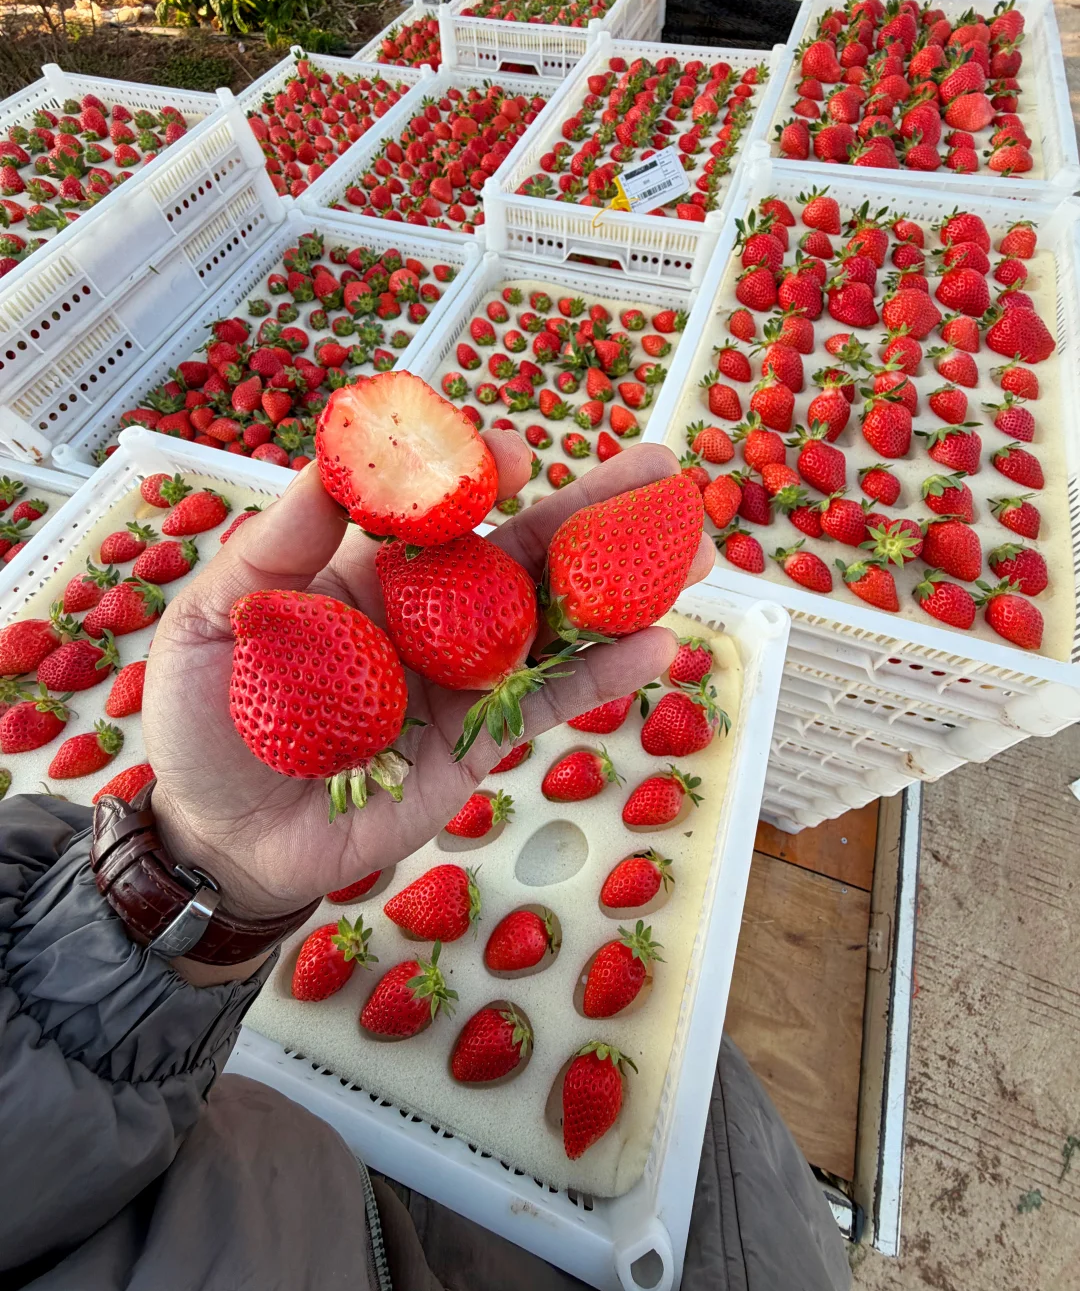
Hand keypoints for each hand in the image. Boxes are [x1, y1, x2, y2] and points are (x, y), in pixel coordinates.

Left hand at [144, 434, 714, 921]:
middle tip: (660, 470)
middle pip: (518, 551)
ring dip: (620, 584)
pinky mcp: (481, 741)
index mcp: (364, 571)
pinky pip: (550, 702)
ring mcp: (461, 677)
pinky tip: (661, 643)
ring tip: (688, 546)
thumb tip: (334, 466)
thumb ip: (276, 546)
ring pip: (552, 620)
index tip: (512, 451)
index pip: (437, 509)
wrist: (225, 839)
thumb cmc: (205, 724)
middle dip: (589, 510)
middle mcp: (426, 615)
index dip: (479, 474)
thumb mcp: (212, 621)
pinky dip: (605, 675)